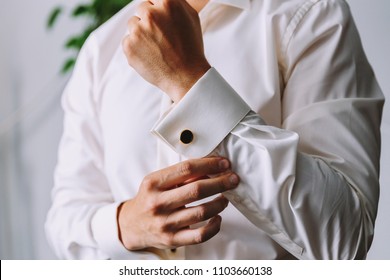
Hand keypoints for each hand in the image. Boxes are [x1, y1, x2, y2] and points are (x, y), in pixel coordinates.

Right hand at [117, 157, 238, 250]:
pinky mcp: (172, 240)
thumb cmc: (149, 198)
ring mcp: (165, 223)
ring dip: (220, 203)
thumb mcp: (157, 181)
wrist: (131, 225)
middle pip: (197, 190)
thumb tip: (211, 169)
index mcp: (154, 183)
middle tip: (234, 179)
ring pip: (202, 212)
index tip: (224, 164)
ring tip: (225, 198)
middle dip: (221, 182)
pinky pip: (200, 235)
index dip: (209, 164)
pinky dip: (214, 227)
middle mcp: (158, 203)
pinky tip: (218, 218)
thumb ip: (180, 175)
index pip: (186, 169)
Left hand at [122, 0, 210, 102]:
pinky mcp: (129, 45)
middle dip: (148, 21)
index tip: (162, 24)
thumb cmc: (191, 47)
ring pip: (132, 24)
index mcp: (168, 3)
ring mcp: (138, 30)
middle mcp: (150, 14)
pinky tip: (150, 56)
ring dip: (140, 33)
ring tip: (156, 48)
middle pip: (141, 9)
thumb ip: (176, 3)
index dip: (158, 12)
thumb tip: (161, 0)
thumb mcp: (191, 18)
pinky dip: (135, 48)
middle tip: (161, 38)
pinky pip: (127, 41)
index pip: (153, 0)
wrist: (186, 76)